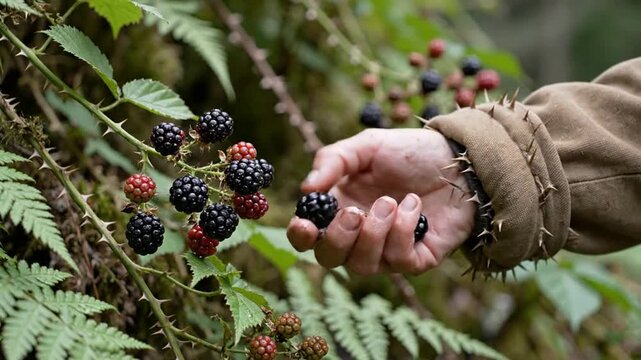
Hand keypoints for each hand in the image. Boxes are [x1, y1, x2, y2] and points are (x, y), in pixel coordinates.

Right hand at [286, 128, 475, 274]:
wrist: (460, 159)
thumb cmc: (410, 153)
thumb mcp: (368, 146)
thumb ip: (333, 160)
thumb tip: (306, 187)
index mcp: (340, 209)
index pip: (309, 236)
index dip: (301, 236)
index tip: (305, 225)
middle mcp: (359, 235)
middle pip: (330, 259)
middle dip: (338, 239)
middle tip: (355, 213)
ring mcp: (387, 250)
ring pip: (362, 266)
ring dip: (374, 233)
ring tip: (391, 201)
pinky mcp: (417, 258)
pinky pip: (400, 261)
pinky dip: (403, 231)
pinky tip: (414, 205)